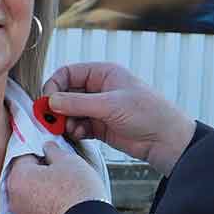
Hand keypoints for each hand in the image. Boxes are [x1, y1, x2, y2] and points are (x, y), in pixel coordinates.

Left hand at [7, 142, 107, 213]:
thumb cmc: (76, 192)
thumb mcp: (68, 160)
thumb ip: (54, 151)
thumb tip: (49, 148)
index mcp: (18, 177)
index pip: (24, 156)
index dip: (40, 152)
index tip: (51, 153)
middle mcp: (14, 198)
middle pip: (24, 176)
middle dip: (39, 172)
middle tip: (59, 170)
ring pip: (29, 195)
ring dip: (41, 190)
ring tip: (63, 187)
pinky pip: (36, 211)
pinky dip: (45, 206)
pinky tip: (61, 202)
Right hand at [44, 62, 194, 175]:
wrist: (166, 140)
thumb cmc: (147, 113)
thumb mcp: (110, 105)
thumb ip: (78, 103)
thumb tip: (50, 101)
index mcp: (103, 73)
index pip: (68, 73)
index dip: (55, 85)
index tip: (47, 101)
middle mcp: (99, 88)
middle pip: (66, 93)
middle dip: (57, 106)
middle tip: (50, 120)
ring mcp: (99, 108)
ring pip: (70, 112)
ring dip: (65, 121)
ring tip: (68, 129)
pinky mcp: (100, 126)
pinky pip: (78, 126)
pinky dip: (75, 130)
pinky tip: (79, 135)